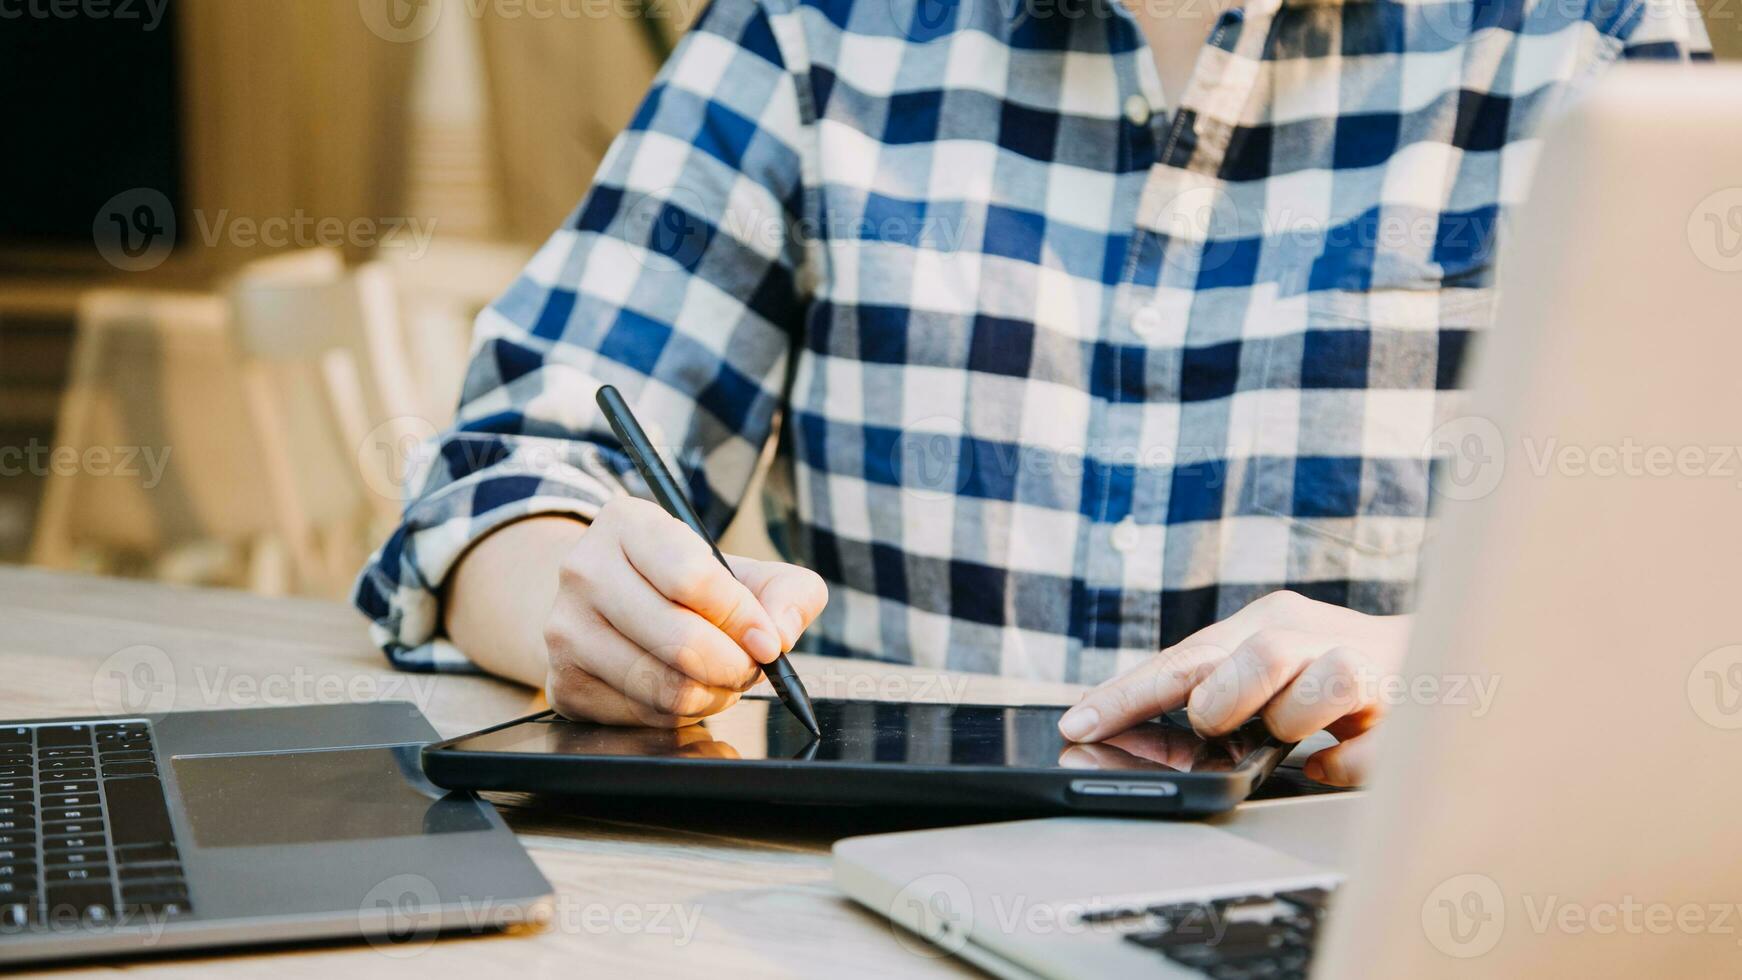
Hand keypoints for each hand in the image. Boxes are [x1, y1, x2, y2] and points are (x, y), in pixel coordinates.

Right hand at [541, 497, 827, 726]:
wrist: (607, 605)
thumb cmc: (686, 585)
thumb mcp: (742, 569)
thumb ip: (786, 591)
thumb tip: (780, 634)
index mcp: (628, 524)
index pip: (693, 579)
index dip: (742, 618)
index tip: (767, 640)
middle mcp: (584, 570)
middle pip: (681, 639)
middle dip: (735, 665)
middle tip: (750, 666)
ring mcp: (565, 630)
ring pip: (664, 686)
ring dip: (714, 694)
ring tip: (723, 678)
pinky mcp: (564, 683)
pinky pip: (644, 715)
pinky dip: (682, 713)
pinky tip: (686, 689)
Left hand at [1056, 591, 1411, 785]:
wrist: (1444, 655)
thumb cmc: (1328, 668)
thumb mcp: (1264, 666)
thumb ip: (1212, 692)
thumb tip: (1129, 731)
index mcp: (1268, 620)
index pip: (1184, 658)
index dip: (1126, 695)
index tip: (1076, 727)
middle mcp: (1315, 635)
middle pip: (1260, 654)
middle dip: (1226, 701)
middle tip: (1219, 724)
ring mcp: (1368, 669)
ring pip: (1327, 682)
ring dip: (1296, 721)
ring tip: (1293, 735)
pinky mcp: (1411, 713)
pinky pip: (1372, 749)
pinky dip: (1347, 766)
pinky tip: (1334, 763)